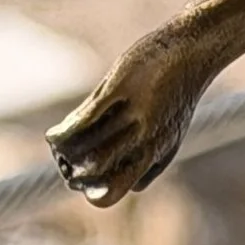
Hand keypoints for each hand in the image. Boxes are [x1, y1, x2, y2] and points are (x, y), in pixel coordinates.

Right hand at [47, 28, 212, 205]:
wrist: (191, 52)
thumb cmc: (173, 94)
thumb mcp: (164, 134)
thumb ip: (140, 159)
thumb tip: (112, 176)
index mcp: (154, 156)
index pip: (112, 191)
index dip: (89, 189)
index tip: (80, 177)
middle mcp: (145, 141)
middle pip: (96, 172)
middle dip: (72, 171)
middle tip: (63, 161)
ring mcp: (134, 115)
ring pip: (87, 147)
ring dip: (64, 151)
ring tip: (57, 146)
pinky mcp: (122, 89)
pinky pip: (85, 119)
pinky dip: (64, 131)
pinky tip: (53, 136)